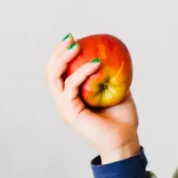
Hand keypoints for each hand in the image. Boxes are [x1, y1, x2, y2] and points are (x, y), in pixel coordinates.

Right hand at [46, 33, 140, 163]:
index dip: (62, 55)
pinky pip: (71, 87)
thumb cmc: (123, 118)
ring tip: (78, 46)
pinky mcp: (70, 112)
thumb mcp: (118, 91)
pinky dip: (82, 73)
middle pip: (51, 72)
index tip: (74, 38)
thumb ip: (113, 76)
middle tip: (71, 38)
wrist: (125, 140)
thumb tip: (117, 56)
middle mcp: (65, 101)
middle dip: (58, 52)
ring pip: (55, 78)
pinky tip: (96, 63)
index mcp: (72, 97)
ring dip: (65, 59)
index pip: (59, 72)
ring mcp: (65, 107)